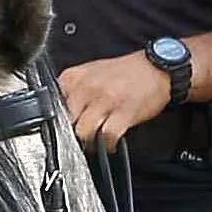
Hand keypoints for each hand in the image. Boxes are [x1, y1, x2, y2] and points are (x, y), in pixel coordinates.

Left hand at [57, 52, 178, 148]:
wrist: (158, 67)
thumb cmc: (126, 72)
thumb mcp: (92, 71)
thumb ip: (74, 88)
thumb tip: (59, 111)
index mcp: (76, 76)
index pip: (52, 104)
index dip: (56, 120)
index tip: (62, 127)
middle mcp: (88, 87)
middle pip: (66, 121)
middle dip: (71, 133)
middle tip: (78, 138)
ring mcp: (106, 100)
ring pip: (83, 131)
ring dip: (88, 142)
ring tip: (94, 142)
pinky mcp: (123, 113)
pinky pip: (107, 137)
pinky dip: (107, 145)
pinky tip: (110, 144)